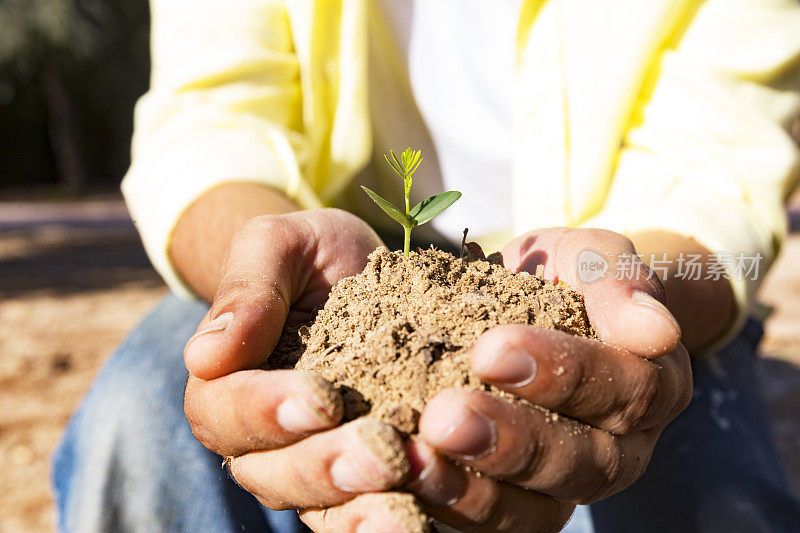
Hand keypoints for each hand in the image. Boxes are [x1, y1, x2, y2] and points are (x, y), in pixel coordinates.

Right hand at [183, 209, 424, 530]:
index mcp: (225, 384)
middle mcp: (259, 438)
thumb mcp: (279, 245)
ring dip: (361, 507)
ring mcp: (309, 462)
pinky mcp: (357, 476)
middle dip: (325, 467)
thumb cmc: (310, 254)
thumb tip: (203, 356)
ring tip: (408, 500)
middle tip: (383, 455)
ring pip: (318, 506)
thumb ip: (247, 289)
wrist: (358, 270)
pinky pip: (362, 509)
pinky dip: (387, 518)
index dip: (269, 411)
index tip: (323, 398)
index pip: (228, 411)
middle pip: (273, 472)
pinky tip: (423, 516)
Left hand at [405, 228, 692, 531]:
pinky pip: (490, 524)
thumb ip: (619, 279)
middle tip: (444, 418)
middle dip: (511, 441)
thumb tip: (654, 331)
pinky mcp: (519, 506)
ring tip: (416, 458)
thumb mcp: (588, 256)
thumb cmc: (563, 276)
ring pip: (537, 510)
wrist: (531, 300)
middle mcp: (619, 449)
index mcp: (651, 386)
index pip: (626, 388)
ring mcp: (567, 487)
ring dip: (473, 489)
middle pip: (583, 462)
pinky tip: (404, 479)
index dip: (563, 373)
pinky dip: (446, 506)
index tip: (491, 350)